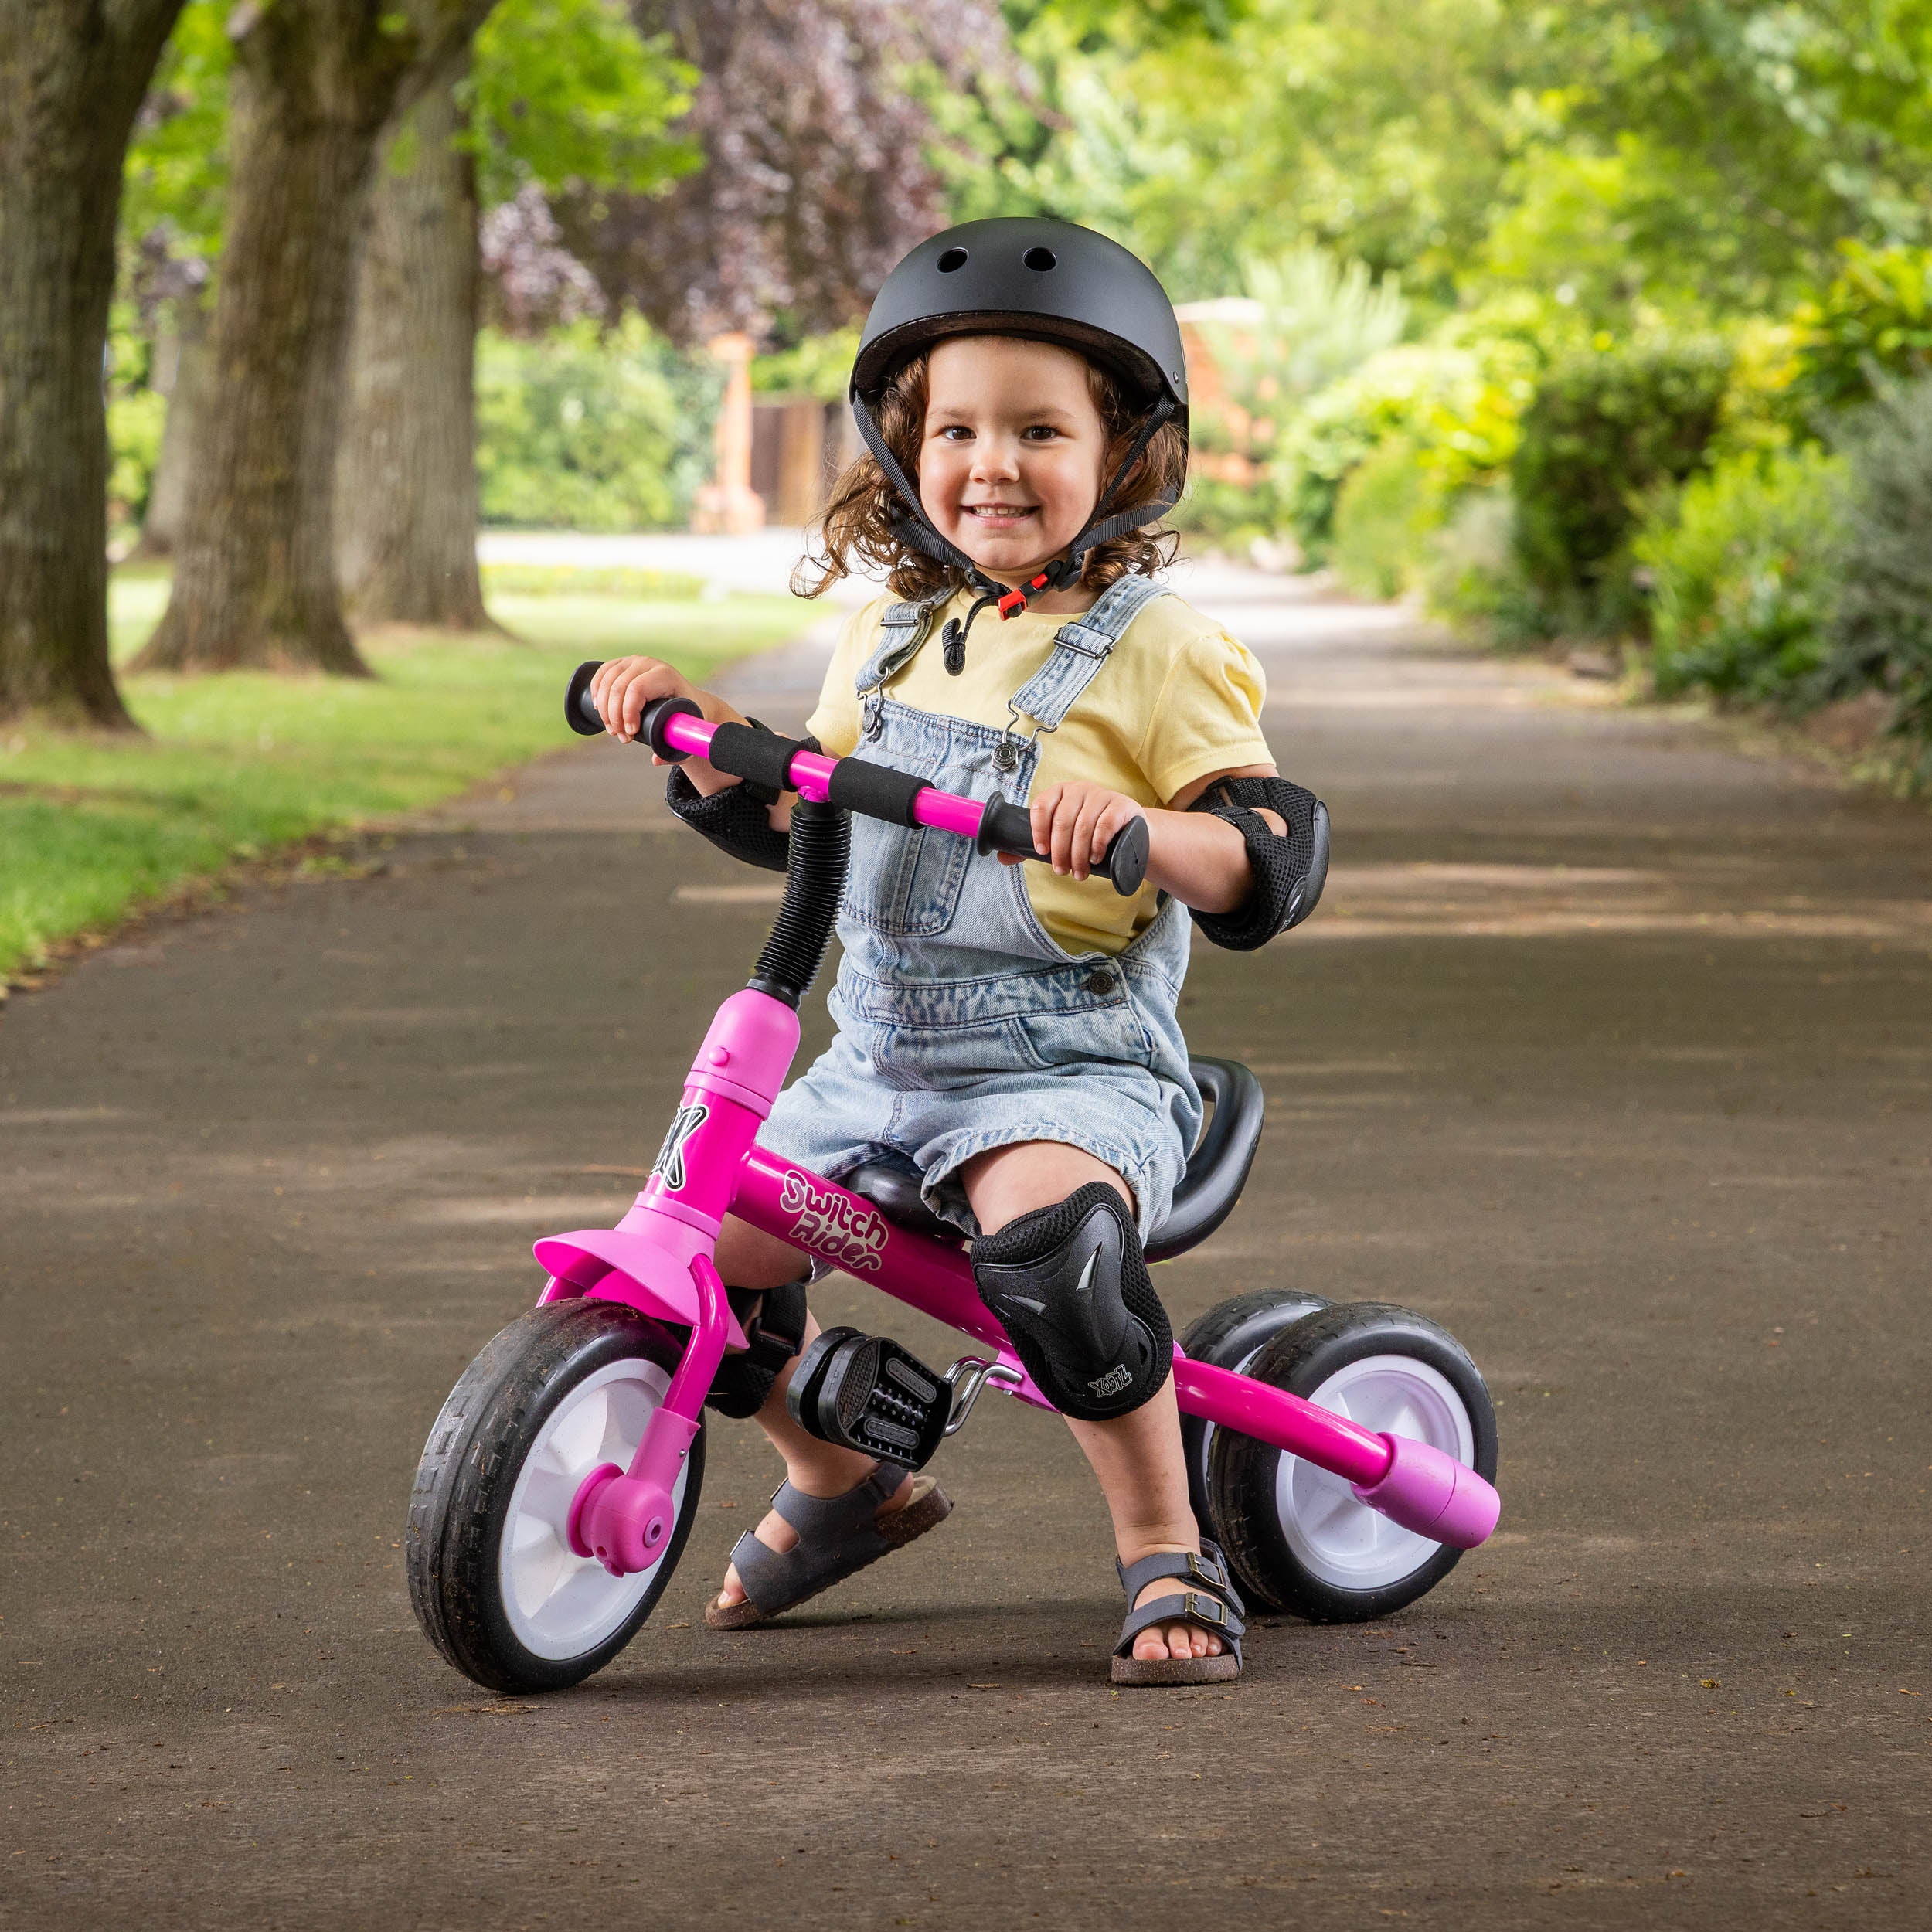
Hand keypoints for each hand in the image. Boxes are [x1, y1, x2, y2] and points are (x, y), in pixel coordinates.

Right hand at [588, 656, 700, 752]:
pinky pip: (602, 673)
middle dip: (614, 716)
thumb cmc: (686, 717)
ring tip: (612, 729)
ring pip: (607, 681)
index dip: (627, 713)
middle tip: (620, 737)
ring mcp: (634, 661)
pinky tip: (596, 707)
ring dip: (603, 708)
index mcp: (665, 675)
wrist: (687, 699)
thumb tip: (655, 760)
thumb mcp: (685, 733)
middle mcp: (648, 664)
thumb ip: (674, 750)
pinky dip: (596, 690)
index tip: (629, 734)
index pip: (637, 689)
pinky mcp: (624, 663)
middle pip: (619, 687)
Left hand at [1001, 779, 1146, 882]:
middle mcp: (1078, 789)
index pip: (1042, 805)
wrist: (1127, 829)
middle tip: (1061, 871)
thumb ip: (1034, 845)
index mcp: (1059, 793)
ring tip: (1079, 873)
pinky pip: (1104, 825)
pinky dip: (1097, 845)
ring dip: (1078, 855)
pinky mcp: (1120, 805)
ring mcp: (1100, 795)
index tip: (1041, 852)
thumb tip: (1002, 857)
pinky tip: (1095, 858)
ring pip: (1083, 826)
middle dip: (1060, 851)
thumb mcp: (1062, 835)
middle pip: (1062, 821)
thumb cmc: (1088, 832)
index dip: (1038, 830)